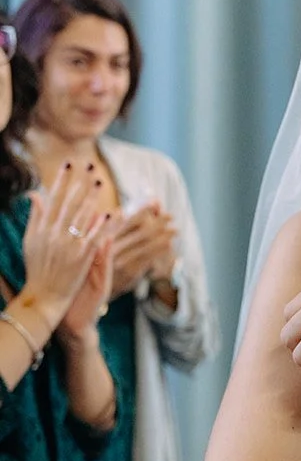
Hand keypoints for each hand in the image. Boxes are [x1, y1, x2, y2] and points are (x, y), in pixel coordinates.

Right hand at [20, 164, 111, 329]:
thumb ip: (35, 217)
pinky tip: (110, 212)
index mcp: (42, 228)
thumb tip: (35, 195)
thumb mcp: (31, 241)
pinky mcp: (81, 256)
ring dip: (92, 197)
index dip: (62, 180)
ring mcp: (68, 245)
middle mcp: (54, 234)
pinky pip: (94, 236)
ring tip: (100, 182)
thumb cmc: (37, 268)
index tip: (69, 164)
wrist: (44, 296)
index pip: (53, 198)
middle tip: (89, 166)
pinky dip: (102, 224)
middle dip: (79, 182)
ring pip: (82, 215)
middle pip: (69, 202)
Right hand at [110, 202, 178, 296]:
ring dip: (163, 236)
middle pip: (140, 232)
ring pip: (146, 245)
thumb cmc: (102, 260)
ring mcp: (120, 261)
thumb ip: (123, 223)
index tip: (156, 203)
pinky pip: (147, 259)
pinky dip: (159, 250)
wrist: (91, 289)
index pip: (127, 220)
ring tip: (175, 230)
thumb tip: (142, 206)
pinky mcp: (128, 273)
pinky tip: (168, 245)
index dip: (143, 210)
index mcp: (104, 236)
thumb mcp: (107, 240)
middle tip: (171, 216)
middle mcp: (111, 247)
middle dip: (158, 222)